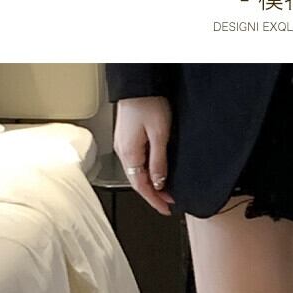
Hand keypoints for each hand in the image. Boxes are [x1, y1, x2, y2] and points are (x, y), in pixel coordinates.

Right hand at [113, 96, 174, 215]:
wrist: (139, 83)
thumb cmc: (148, 103)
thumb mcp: (159, 135)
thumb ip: (158, 162)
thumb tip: (159, 183)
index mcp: (129, 154)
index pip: (141, 186)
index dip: (155, 200)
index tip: (166, 209)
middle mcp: (123, 151)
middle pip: (138, 182)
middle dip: (154, 195)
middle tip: (169, 203)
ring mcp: (123, 145)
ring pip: (137, 173)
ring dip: (151, 185)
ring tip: (165, 192)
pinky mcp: (127, 138)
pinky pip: (136, 163)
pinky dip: (146, 173)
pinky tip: (155, 174)